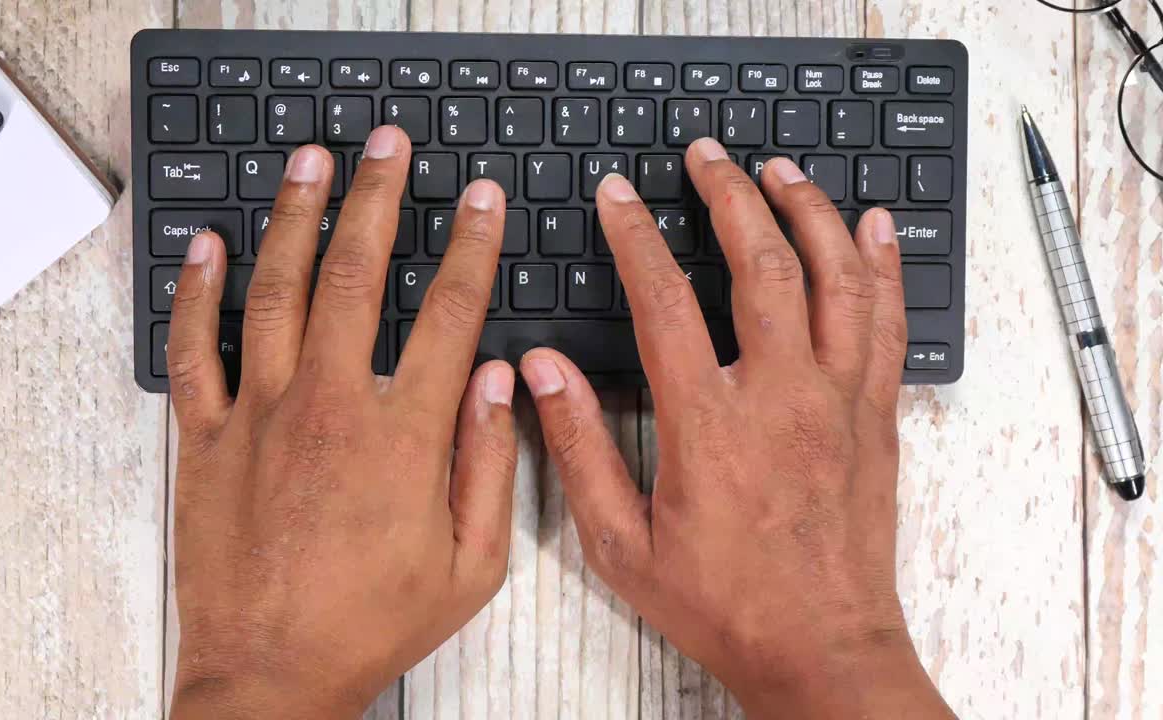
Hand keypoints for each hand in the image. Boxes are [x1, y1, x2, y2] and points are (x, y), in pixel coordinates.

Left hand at [165, 126, 516, 718]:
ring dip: (294, 218)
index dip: (470, 247)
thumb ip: (489, 464)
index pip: (448, 314)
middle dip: (378, 198)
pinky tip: (208, 246)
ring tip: (310, 163)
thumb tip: (496, 381)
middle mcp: (330, 408)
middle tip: (388, 146)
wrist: (272, 676)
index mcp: (403, 436)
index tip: (480, 201)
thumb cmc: (372, 624)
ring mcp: (261, 417)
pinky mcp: (206, 440)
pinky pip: (195, 350)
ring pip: (276, 291)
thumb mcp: (471, 565)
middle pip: (355, 275)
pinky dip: (197, 293)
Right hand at [518, 140, 953, 717]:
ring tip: (780, 171)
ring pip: (835, 277)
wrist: (819, 648)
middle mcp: (781, 397)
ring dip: (807, 212)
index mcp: (709, 425)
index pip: (665, 300)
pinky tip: (871, 228)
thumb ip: (579, 448)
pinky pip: (887, 323)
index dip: (635, 236)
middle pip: (761, 264)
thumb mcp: (620, 541)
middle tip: (707, 157)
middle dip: (729, 195)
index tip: (618, 197)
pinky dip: (882, 266)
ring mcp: (839, 401)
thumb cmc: (723, 603)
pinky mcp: (875, 416)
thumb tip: (544, 373)